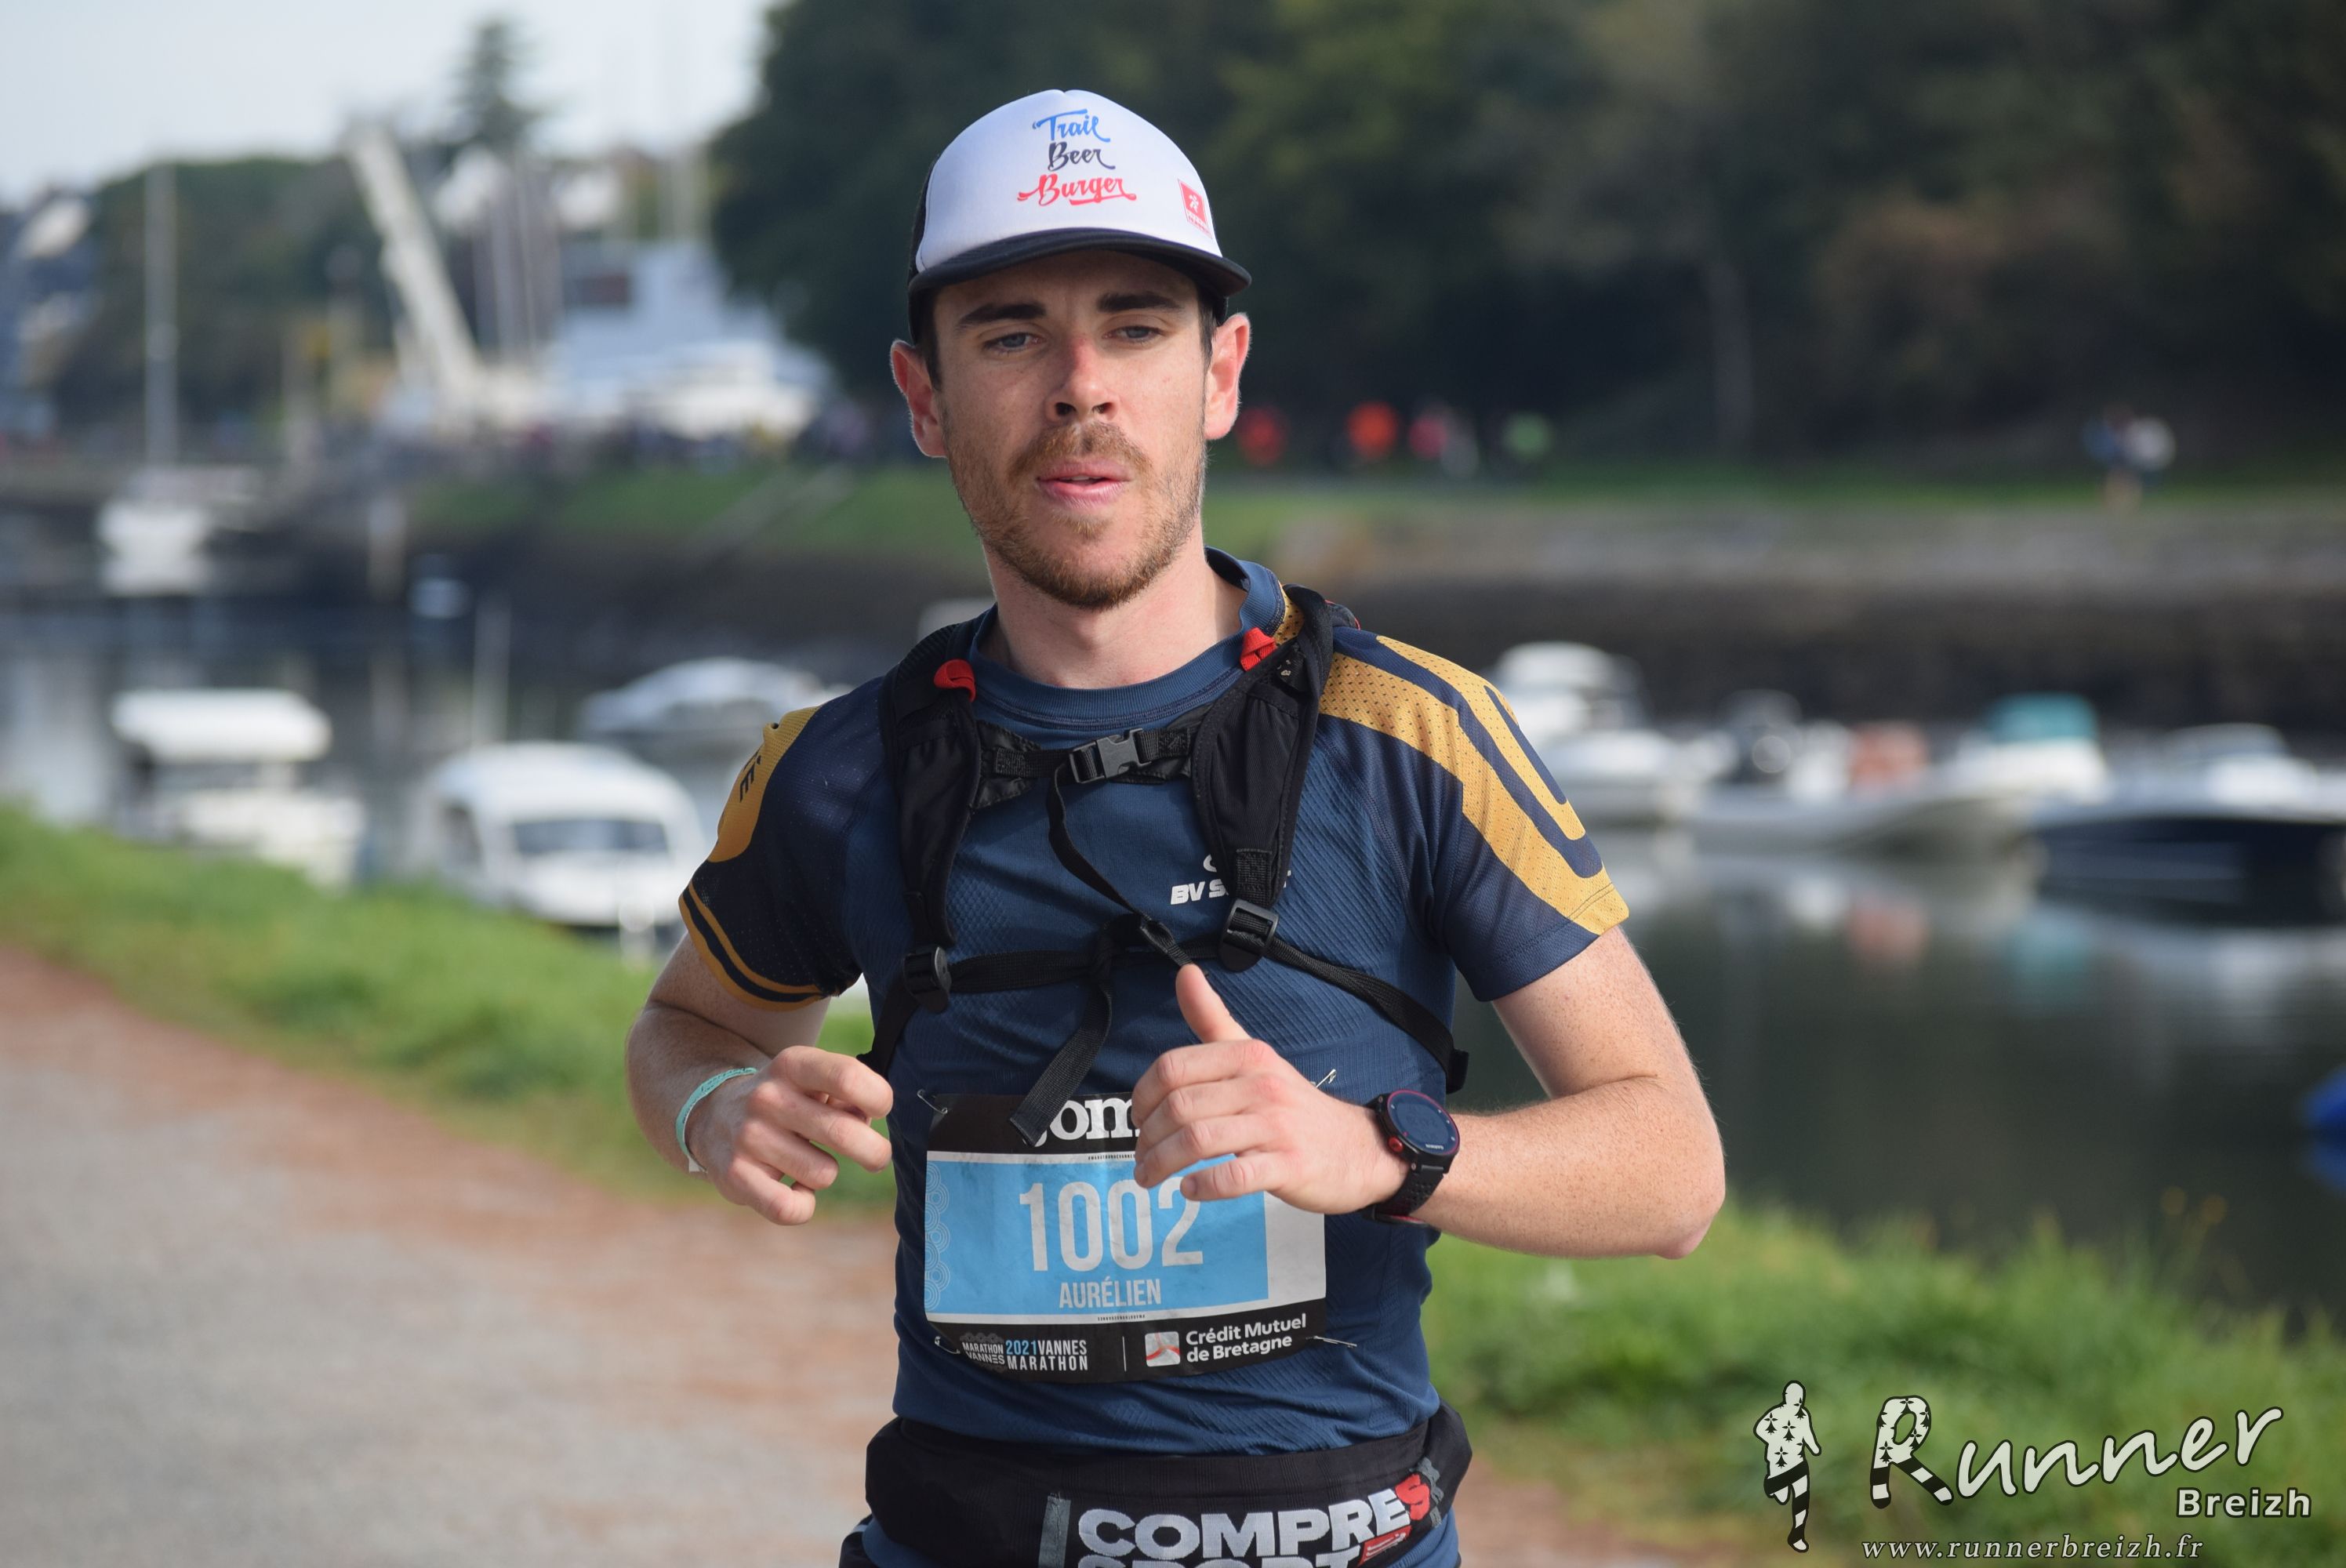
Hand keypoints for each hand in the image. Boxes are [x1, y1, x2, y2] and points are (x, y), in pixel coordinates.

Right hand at [690, 1047, 892, 1225]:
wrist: (714, 1116)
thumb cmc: (788, 1101)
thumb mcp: (813, 1081)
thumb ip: (848, 1095)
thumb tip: (866, 1123)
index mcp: (793, 1065)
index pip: (848, 1076)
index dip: (878, 1098)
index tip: (880, 1110)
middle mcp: (768, 1097)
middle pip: (844, 1131)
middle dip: (874, 1152)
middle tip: (876, 1156)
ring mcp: (748, 1136)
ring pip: (823, 1174)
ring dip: (827, 1173)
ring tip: (808, 1161)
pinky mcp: (734, 1175)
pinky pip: (789, 1208)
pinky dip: (803, 1205)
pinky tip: (798, 1190)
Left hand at [1129, 964, 1407, 1215]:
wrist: (1358, 1147)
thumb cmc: (1293, 1105)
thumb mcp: (1255, 1057)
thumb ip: (1213, 1019)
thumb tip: (1184, 972)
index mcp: (1247, 1055)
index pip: (1173, 1067)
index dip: (1143, 1096)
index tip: (1138, 1119)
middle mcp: (1261, 1085)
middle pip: (1180, 1107)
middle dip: (1148, 1138)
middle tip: (1141, 1158)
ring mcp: (1277, 1126)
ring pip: (1199, 1140)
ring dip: (1162, 1164)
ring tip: (1151, 1177)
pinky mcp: (1289, 1165)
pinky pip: (1234, 1177)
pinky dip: (1203, 1187)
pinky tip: (1190, 1190)